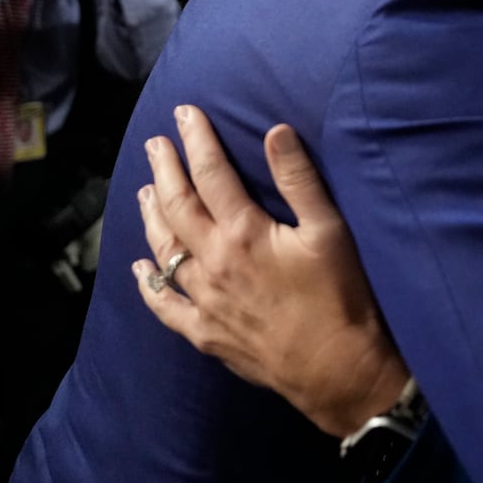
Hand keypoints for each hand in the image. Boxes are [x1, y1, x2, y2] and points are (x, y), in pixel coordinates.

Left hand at [134, 106, 408, 438]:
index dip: (197, 140)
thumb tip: (275, 131)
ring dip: (151, 216)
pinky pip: (164, 305)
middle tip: (155, 143)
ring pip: (164, 250)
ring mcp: (204, 301)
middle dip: (164, 170)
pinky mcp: (205, 333)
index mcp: (244, 233)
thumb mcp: (330, 230)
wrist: (339, 368)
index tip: (185, 113)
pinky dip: (149, 283)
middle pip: (177, 207)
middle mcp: (214, 263)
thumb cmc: (342, 296)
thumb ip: (299, 179)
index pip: (211, 174)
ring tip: (143, 191)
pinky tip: (140, 269)